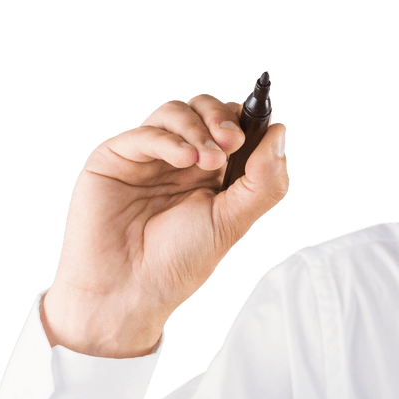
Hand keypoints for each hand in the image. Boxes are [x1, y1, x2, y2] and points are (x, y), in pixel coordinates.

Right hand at [43, 94, 288, 357]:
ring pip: (176, 111)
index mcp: (214, 172)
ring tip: (211, 161)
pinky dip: (171, 140)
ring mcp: (149, 156)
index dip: (248, 120)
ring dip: (199, 128)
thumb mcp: (234, 221)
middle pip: (205, 109)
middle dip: (223, 118)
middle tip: (233, 142)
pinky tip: (186, 160)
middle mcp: (182, 158)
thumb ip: (263, 180)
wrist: (130, 289)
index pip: (235, 125)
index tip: (262, 127)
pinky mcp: (117, 157)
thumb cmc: (181, 260)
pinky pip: (146, 132)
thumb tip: (280, 132)